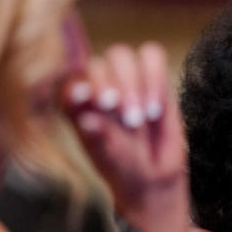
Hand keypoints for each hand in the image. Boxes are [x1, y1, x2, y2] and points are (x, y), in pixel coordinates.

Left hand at [60, 42, 187, 231]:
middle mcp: (98, 84)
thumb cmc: (120, 166)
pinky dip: (156, 78)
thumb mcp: (104, 156)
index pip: (74, 77)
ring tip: (144, 117)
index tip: (102, 106)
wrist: (152, 177)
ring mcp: (126, 79)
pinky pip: (153, 57)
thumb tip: (88, 117)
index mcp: (77, 100)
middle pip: (101, 62)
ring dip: (136, 83)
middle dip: (118, 89)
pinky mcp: (154, 78)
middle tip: (130, 121)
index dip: (86, 85)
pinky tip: (157, 109)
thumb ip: (96, 135)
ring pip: (125, 55)